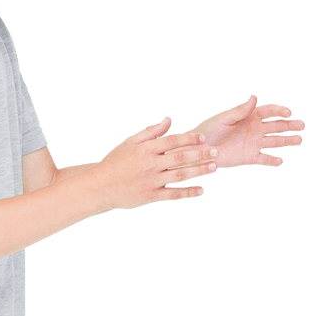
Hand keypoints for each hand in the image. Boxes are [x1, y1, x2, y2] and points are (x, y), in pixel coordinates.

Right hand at [93, 117, 215, 209]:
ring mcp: (151, 181)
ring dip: (199, 171)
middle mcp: (150, 164)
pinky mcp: (151, 196)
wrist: (99, 186)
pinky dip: (188, 192)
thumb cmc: (116, 161)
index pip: (173, 141)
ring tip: (214, 167)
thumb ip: (151, 131)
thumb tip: (169, 119)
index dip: (190, 138)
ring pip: (180, 175)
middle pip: (181, 157)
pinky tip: (201, 190)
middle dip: (200, 154)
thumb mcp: (130, 143)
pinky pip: (173, 194)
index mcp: (146, 149)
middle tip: (216, 151)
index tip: (203, 138)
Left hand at [191, 95, 303, 167]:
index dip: (279, 111)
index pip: (269, 111)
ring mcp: (254, 143)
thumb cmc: (210, 130)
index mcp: (250, 116)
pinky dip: (272, 160)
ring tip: (299, 140)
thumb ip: (240, 110)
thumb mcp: (225, 118)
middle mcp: (255, 129)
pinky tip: (280, 161)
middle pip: (277, 126)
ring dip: (287, 140)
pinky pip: (264, 159)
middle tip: (302, 125)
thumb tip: (254, 97)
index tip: (288, 112)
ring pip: (275, 141)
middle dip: (290, 125)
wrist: (200, 149)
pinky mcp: (250, 157)